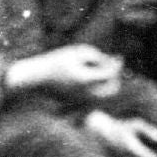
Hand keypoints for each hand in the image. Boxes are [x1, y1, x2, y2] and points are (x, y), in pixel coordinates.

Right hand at [8, 45, 123, 101]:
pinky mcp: (79, 105)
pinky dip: (100, 91)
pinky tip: (94, 80)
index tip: (118, 57)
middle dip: (115, 77)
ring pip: (106, 97)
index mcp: (86, 80)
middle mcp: (87, 94)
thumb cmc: (57, 61)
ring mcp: (83, 101)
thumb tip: (113, 62)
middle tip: (112, 65)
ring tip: (102, 72)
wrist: (38, 78)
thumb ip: (97, 56)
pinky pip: (97, 100)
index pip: (111, 74)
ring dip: (109, 85)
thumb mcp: (77, 52)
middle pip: (113, 89)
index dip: (117, 65)